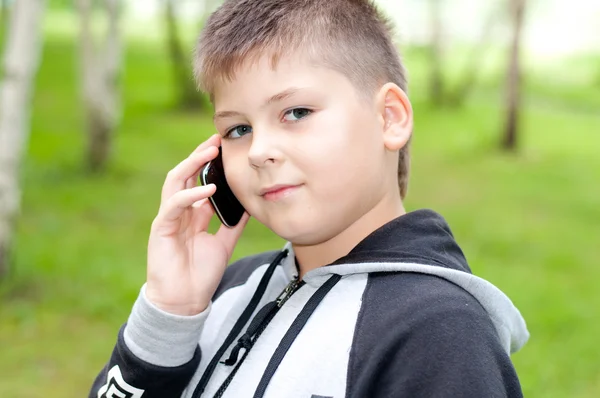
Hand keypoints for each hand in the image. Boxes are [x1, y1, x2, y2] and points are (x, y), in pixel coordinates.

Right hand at [146, 134, 249, 315]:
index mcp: (191, 215)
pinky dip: (191, 195)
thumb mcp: (223, 244)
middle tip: (217, 139)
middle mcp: (178, 212)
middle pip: (185, 175)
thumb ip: (232, 225)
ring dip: (192, 165)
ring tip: (210, 152)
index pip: (198, 180)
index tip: (225, 148)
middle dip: (199, 155)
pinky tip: (209, 189)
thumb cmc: (200, 274)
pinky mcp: (161, 229)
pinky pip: (174, 205)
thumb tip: (248, 206)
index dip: (209, 164)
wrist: (184, 301)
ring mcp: (168, 219)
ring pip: (175, 182)